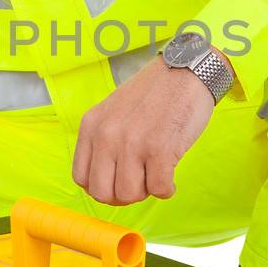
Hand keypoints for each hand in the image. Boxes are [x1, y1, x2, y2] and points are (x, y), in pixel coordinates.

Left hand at [71, 54, 222, 204]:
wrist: (186, 71)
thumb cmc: (153, 94)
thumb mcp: (114, 112)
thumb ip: (103, 141)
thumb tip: (105, 182)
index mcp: (91, 126)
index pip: (81, 178)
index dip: (102, 187)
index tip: (118, 181)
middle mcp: (107, 135)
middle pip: (102, 193)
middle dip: (122, 195)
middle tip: (139, 182)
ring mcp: (133, 142)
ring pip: (129, 195)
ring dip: (146, 191)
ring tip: (155, 174)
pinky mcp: (160, 149)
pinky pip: (159, 190)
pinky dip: (167, 189)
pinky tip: (171, 176)